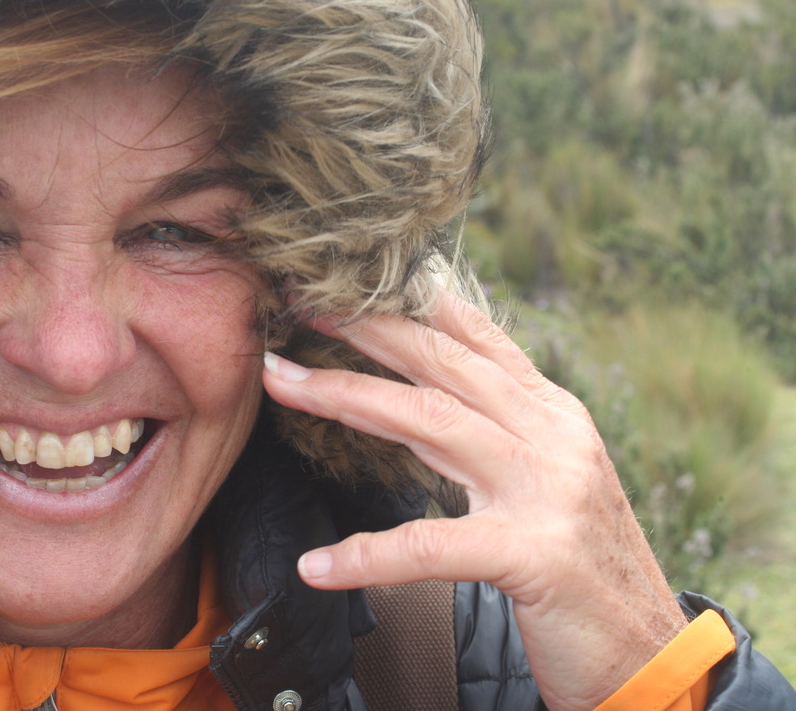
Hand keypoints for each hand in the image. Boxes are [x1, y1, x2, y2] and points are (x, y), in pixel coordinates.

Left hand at [261, 292, 687, 710]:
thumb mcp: (551, 478)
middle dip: (367, 328)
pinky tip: (319, 565)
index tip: (349, 281)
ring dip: (344, 397)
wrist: (652, 652)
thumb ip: (501, 430)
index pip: (477, 338)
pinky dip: (368, 555)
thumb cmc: (582, 567)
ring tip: (281, 383)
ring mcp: (547, 490)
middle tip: (300, 303)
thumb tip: (434, 392)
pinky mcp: (535, 555)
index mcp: (552, 414)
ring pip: (429, 422)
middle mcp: (552, 436)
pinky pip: (431, 546)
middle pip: (443, 362)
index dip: (412, 304)